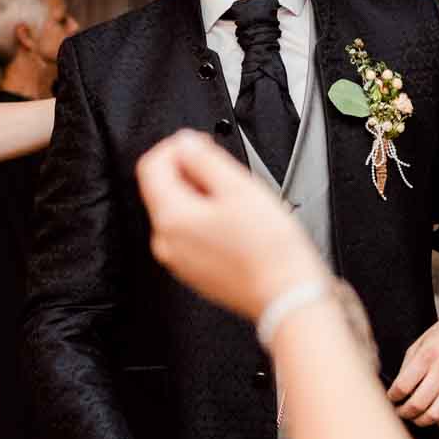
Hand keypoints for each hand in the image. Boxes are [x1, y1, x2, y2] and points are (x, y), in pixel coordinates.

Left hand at [136, 130, 328, 321]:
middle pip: (164, 189)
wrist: (286, 295)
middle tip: (227, 174)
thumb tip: (185, 143)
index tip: (200, 145)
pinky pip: (192, 236)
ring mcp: (180, 260)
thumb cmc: (268, 249)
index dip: (176, 147)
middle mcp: (167, 242)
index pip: (151, 166)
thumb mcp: (238, 187)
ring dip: (202, 197)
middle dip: (191, 173)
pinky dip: (209, 222)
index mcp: (171, 218)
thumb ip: (204, 158)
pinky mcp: (196, 272)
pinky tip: (238, 225)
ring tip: (238, 202)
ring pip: (180, 212)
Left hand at [387, 306, 438, 426]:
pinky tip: (435, 416)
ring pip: (435, 415)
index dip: (392, 397)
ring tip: (415, 416)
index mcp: (428, 356)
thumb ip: (408, 366)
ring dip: (420, 420)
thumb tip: (396, 388)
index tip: (391, 398)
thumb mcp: (420, 343)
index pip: (403, 386)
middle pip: (417, 404)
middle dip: (403, 412)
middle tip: (400, 411)